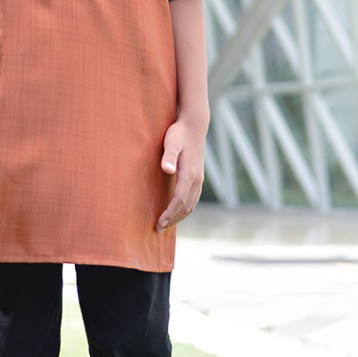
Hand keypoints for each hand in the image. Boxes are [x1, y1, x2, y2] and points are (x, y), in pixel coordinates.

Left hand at [156, 117, 205, 232]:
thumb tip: (167, 169)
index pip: (179, 201)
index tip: (158, 225)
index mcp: (189, 174)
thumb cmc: (178, 133)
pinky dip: (185, 209)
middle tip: (158, 230)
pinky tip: (176, 211)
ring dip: (179, 217)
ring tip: (165, 224)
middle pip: (186, 207)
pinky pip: (193, 199)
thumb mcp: (171, 142)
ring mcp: (199, 179)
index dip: (169, 215)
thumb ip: (169, 156)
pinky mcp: (198, 177)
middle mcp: (197, 180)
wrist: (194, 126)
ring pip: (191, 205)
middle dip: (172, 220)